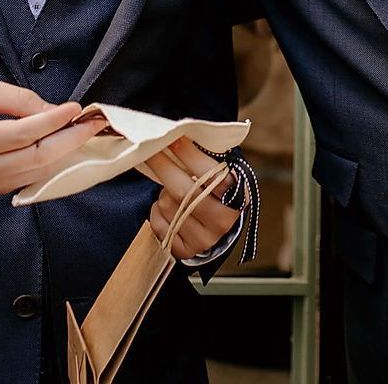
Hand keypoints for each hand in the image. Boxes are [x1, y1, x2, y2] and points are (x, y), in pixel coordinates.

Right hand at [0, 77, 104, 194]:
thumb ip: (20, 100)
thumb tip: (55, 111)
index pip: (24, 133)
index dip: (55, 120)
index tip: (78, 108)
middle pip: (36, 157)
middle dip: (71, 139)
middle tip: (93, 123)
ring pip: (36, 171)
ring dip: (65, 152)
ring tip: (83, 132)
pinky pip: (28, 178)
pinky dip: (50, 163)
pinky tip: (63, 147)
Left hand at [144, 137, 239, 260]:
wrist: (222, 228)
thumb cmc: (219, 194)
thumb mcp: (223, 175)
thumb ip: (208, 161)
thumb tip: (178, 136)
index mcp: (237, 195)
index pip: (210, 172)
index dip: (188, 154)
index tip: (173, 139)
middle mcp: (222, 220)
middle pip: (183, 190)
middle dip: (163, 166)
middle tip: (150, 150)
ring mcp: (204, 238)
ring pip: (167, 205)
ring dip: (164, 193)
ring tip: (175, 191)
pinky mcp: (186, 251)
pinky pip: (159, 224)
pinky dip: (158, 212)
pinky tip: (169, 209)